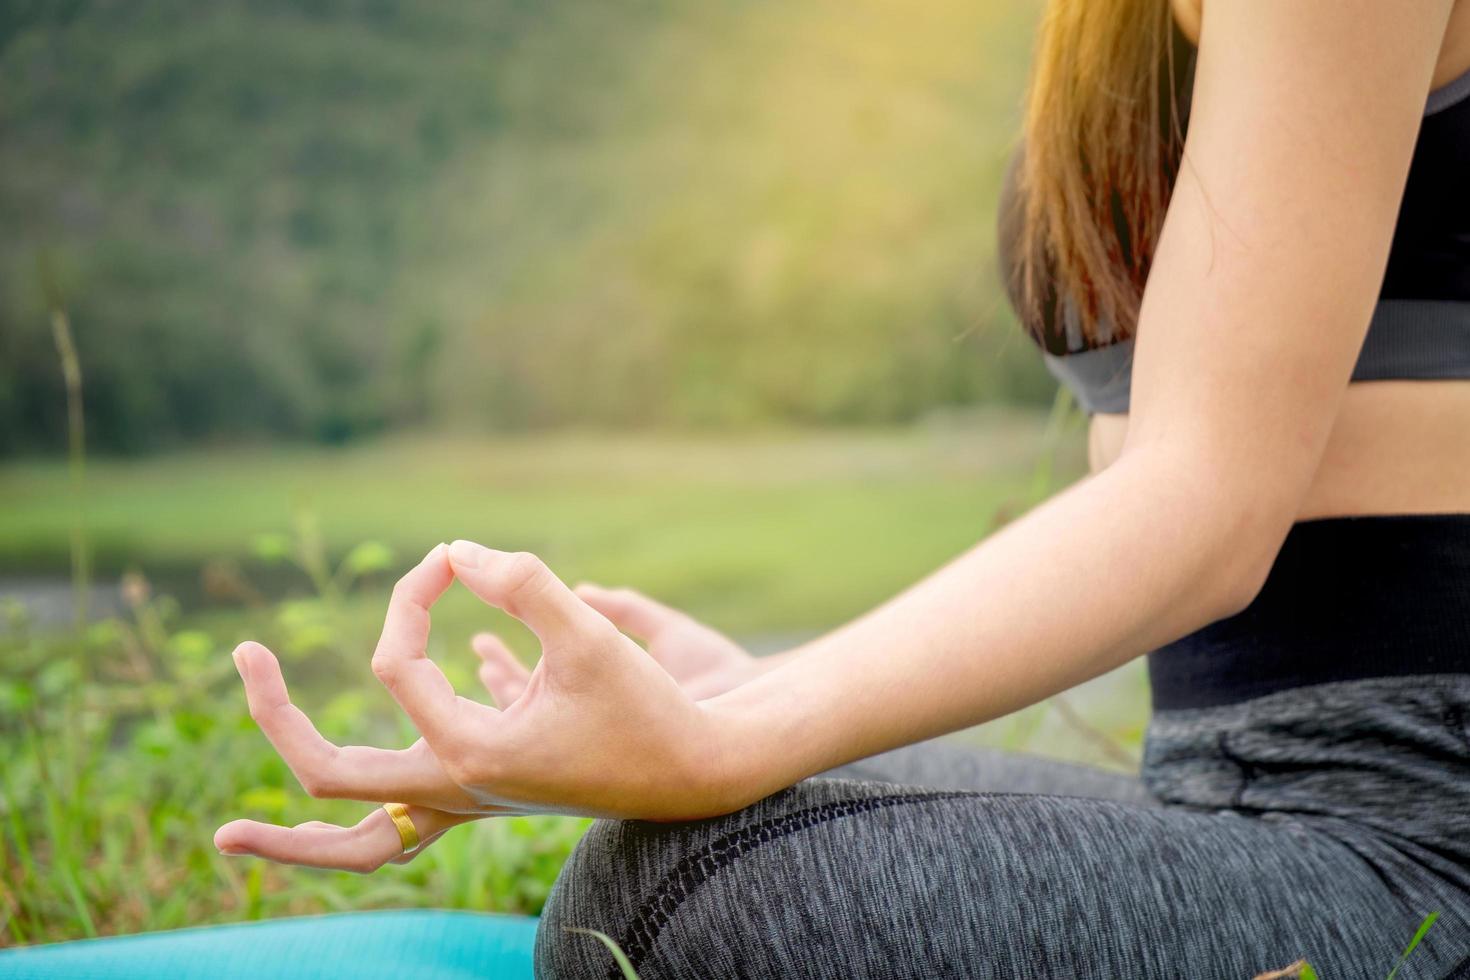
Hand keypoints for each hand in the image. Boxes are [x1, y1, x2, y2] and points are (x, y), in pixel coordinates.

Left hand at [215, 543, 749, 872]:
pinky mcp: (488, 788)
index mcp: (469, 753)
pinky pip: (412, 814)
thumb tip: (455, 551)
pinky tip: (353, 768)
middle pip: (329, 779)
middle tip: (242, 653)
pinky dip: (371, 803)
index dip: (412, 596)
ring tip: (230, 841)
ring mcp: (467, 798)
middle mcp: (455, 786)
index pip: (397, 663)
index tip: (448, 561)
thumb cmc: (650, 707)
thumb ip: (523, 582)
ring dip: (296, 838)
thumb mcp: (591, 635)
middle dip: (274, 719)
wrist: (699, 772)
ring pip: (361, 842)